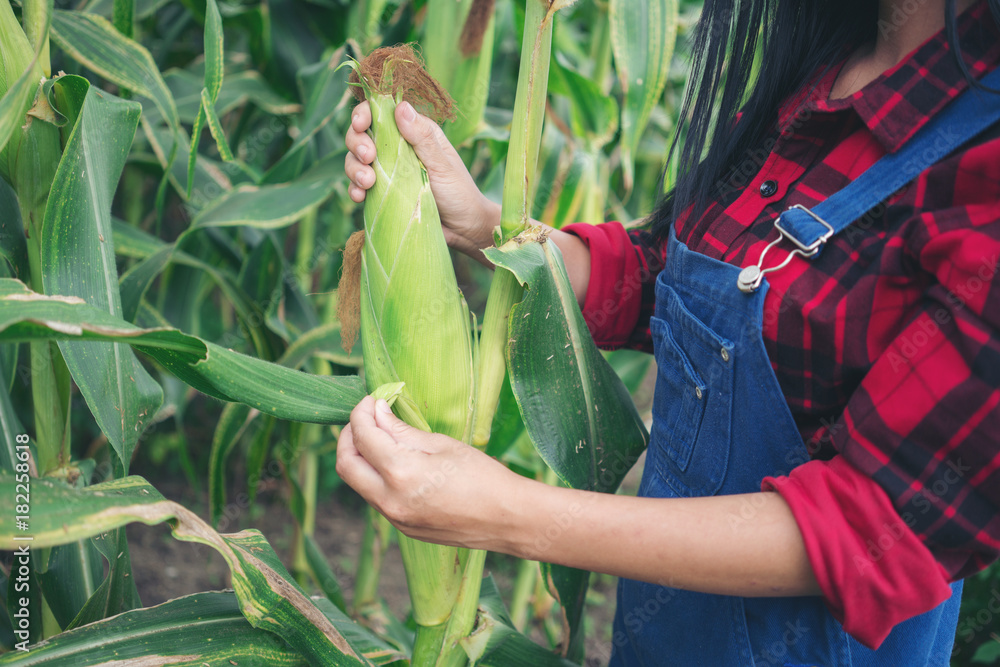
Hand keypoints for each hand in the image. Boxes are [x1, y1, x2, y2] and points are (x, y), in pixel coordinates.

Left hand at [336, 396, 526, 549]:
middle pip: (346, 464)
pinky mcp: (402, 527)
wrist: (508, 520)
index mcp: (402, 473)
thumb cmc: (484, 476)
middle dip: (349, 435)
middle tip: (366, 417)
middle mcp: (390, 500)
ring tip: (381, 436)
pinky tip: (395, 461)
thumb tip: (377, 412)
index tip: (371, 400)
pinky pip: (375, 496)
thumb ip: (402, 431)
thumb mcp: (442, 444)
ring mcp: (394, 518)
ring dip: (360, 456)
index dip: (361, 412)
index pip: (363, 436)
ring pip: (357, 482)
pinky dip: (375, 474)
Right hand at [345, 100, 499, 261]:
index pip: (382, 113)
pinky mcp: (381, 193)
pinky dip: (354, 189)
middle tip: (368, 157)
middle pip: (362, 134)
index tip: (360, 124)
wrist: (462, 231)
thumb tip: (401, 107)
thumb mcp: (442, 164)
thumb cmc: (459, 193)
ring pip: (356, 160)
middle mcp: (398, 148)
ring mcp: (387, 171)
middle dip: (358, 142)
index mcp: (415, 133)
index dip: (365, 114)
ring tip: (367, 181)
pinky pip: (358, 186)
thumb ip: (421, 137)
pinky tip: (359, 196)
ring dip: (354, 168)